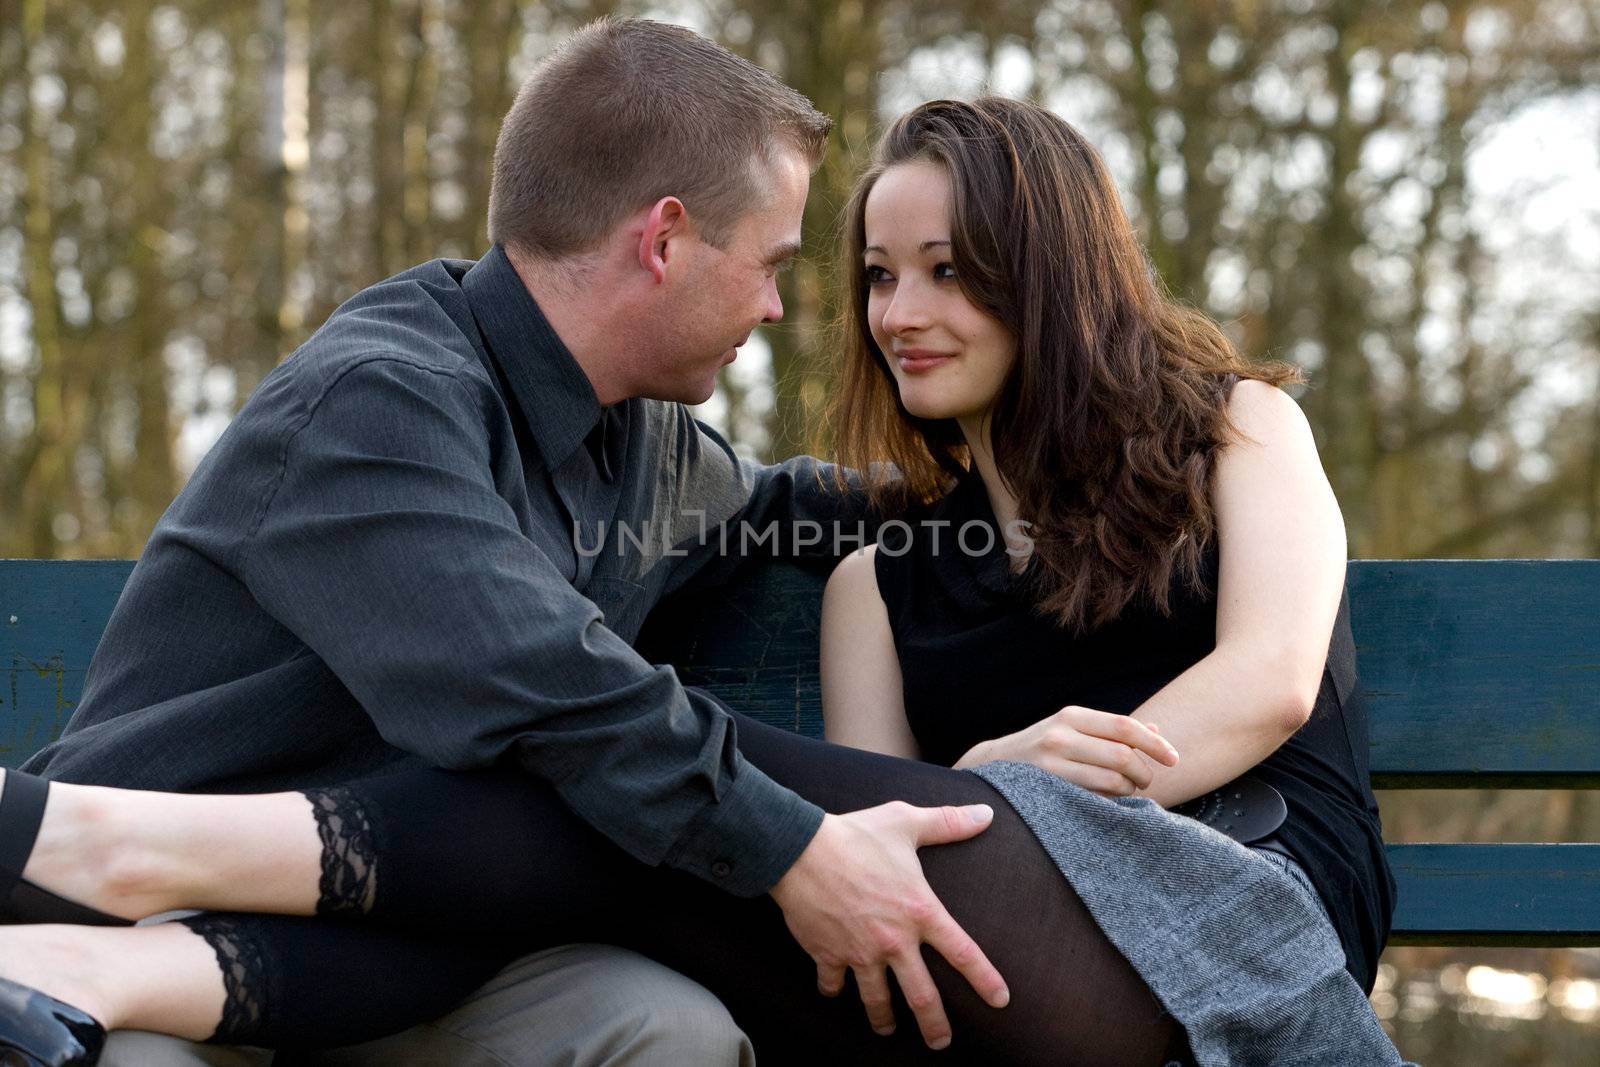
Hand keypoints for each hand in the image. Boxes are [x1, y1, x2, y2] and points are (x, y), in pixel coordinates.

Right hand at [769, 803, 1009, 1048]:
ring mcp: (860, 953)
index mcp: (919, 911)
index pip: (962, 953)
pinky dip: (834, 990)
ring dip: (884, 1019)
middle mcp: (894, 940)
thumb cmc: (856, 834)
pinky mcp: (828, 956)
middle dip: (935, 1026)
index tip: (1000, 1001)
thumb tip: (985, 814)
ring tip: (888, 1030)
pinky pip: (833, 984)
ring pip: (877, 1001)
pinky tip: (836, 991)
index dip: (985, 979)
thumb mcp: (906, 823)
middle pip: (922, 997)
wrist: (800, 850)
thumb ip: (948, 823)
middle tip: (941, 1043)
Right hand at [952, 706, 1178, 795]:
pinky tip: (1107, 802)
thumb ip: (1112, 730)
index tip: (1174, 759)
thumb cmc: (1043, 748)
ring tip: (1124, 792)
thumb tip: (1156, 729)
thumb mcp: (1073, 729)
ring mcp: (1051, 764)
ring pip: (1111, 781)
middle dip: (1143, 774)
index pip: (1125, 727)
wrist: (992, 766)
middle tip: (1144, 782)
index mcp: (1072, 716)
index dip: (1156, 744)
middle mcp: (1061, 735)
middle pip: (1123, 757)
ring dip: (1127, 791)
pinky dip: (1109, 803)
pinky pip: (1093, 800)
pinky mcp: (1047, 790)